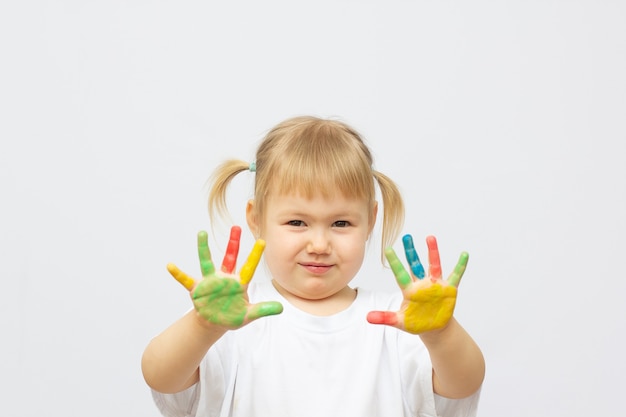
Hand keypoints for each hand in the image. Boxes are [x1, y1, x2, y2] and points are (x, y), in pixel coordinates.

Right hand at [166, 226, 282, 328]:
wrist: (214, 322)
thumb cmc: (232, 316)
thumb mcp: (248, 315)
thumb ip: (263, 310)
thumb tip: (281, 308)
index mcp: (239, 283)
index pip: (249, 267)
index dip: (254, 255)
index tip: (262, 241)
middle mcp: (225, 277)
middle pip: (229, 257)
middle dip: (233, 243)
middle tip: (236, 226)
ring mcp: (210, 282)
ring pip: (207, 262)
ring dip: (204, 249)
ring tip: (201, 233)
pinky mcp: (197, 289)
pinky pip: (186, 279)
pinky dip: (178, 273)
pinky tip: (170, 265)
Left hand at [367, 235, 467, 333]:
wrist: (434, 328)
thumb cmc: (416, 323)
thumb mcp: (400, 321)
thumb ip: (385, 318)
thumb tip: (367, 317)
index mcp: (409, 290)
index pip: (400, 274)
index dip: (395, 262)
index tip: (388, 249)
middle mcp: (422, 284)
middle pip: (415, 265)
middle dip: (411, 251)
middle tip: (406, 237)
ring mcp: (435, 285)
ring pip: (433, 265)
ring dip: (432, 252)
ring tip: (430, 238)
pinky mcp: (449, 289)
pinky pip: (455, 275)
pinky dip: (460, 265)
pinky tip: (464, 254)